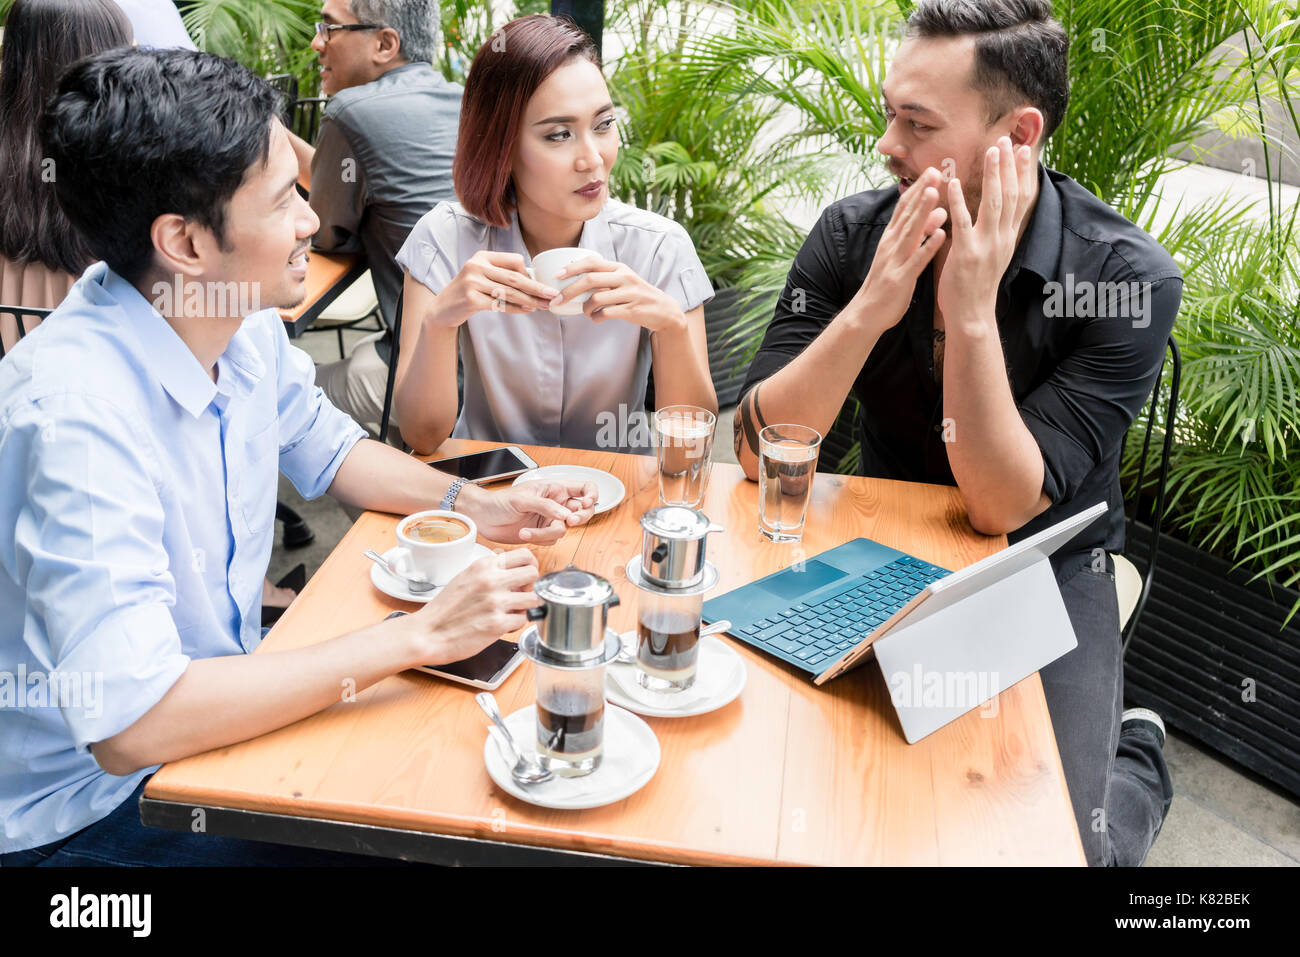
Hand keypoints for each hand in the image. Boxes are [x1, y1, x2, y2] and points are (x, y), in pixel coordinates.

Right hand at [405, 549, 540, 664]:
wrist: (428, 633)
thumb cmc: (444, 608)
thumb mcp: (465, 577)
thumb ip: (487, 569)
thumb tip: (506, 559)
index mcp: (484, 566)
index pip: (524, 555)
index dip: (530, 566)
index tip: (526, 576)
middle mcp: (492, 580)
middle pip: (533, 573)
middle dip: (530, 585)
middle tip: (521, 594)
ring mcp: (496, 602)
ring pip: (533, 598)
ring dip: (525, 606)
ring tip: (511, 611)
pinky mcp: (498, 624)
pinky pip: (523, 620)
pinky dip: (515, 624)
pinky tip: (502, 624)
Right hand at [431, 250, 561, 325]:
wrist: (443, 309)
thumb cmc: (469, 293)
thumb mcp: (483, 277)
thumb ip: (504, 276)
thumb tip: (536, 282)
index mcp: (483, 257)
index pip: (514, 261)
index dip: (530, 274)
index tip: (540, 286)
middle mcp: (476, 265)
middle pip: (515, 277)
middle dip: (537, 287)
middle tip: (553, 295)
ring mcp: (472, 281)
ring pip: (509, 291)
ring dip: (529, 300)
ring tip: (543, 306)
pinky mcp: (470, 298)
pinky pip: (499, 304)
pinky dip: (515, 308)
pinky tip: (527, 310)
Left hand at [457, 480, 597, 544]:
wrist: (483, 517)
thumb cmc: (499, 501)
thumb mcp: (523, 499)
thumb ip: (546, 506)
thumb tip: (565, 514)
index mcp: (554, 488)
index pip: (584, 488)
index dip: (591, 495)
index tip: (586, 503)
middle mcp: (556, 504)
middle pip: (582, 512)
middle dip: (578, 518)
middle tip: (568, 521)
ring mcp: (549, 519)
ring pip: (564, 530)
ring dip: (546, 533)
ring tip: (527, 531)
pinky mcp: (541, 534)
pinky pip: (551, 540)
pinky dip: (538, 540)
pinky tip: (524, 534)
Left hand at [549, 257, 685, 333]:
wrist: (663, 310)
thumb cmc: (635, 295)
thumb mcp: (622, 281)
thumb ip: (603, 279)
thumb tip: (573, 282)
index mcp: (618, 268)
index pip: (591, 262)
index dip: (571, 267)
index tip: (556, 275)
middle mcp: (624, 277)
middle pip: (590, 279)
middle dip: (570, 290)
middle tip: (558, 300)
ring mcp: (629, 293)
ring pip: (596, 298)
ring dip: (585, 308)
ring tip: (586, 313)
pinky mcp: (632, 310)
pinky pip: (606, 313)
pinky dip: (596, 318)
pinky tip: (596, 319)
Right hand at [848, 167, 947, 337]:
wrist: (867, 313)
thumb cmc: (887, 283)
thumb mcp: (898, 254)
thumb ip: (917, 235)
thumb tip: (936, 214)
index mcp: (891, 238)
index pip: (904, 207)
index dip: (917, 188)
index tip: (932, 169)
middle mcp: (891, 245)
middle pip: (907, 214)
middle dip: (921, 192)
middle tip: (935, 171)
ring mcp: (895, 261)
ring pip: (910, 232)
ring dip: (922, 212)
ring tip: (935, 193)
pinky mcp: (900, 278)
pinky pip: (916, 260)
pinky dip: (927, 247)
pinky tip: (940, 235)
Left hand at [936, 137, 1036, 329]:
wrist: (972, 315)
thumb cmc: (977, 285)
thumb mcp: (994, 254)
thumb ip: (996, 231)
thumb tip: (1000, 211)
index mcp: (1008, 238)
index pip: (1020, 199)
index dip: (1022, 173)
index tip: (1023, 150)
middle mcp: (1002, 239)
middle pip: (1011, 195)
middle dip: (1010, 166)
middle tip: (1007, 141)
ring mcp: (986, 246)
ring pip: (993, 204)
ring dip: (992, 176)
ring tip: (990, 152)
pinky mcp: (966, 254)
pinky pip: (962, 223)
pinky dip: (958, 202)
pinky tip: (953, 184)